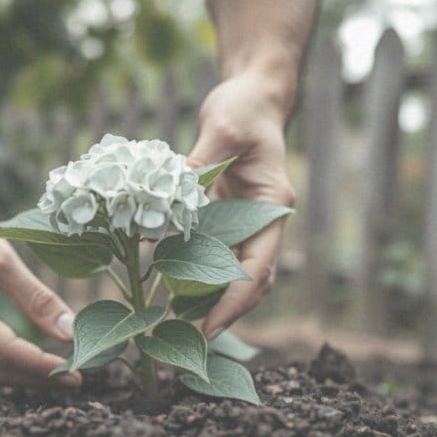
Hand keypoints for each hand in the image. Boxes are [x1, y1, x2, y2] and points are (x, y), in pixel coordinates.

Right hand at [0, 193, 80, 387]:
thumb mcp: (2, 259)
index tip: (78, 375)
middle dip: (38, 380)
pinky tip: (33, 358)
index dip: (45, 369)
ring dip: (25, 375)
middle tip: (76, 380)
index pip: (9, 355)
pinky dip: (10, 363)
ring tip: (61, 372)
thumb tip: (69, 330)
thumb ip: (36, 298)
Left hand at [187, 74, 295, 339]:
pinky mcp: (225, 218)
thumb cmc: (243, 108)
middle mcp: (263, 220)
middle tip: (187, 340)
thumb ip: (197, 163)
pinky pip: (213, 256)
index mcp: (272, 205)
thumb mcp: (222, 127)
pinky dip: (195, 276)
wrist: (251, 96)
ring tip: (174, 326)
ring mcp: (245, 222)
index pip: (259, 267)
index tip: (209, 327)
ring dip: (209, 301)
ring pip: (233, 275)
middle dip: (223, 313)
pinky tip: (166, 290)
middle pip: (251, 282)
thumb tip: (164, 197)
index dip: (235, 301)